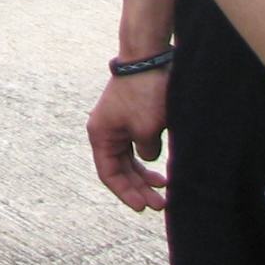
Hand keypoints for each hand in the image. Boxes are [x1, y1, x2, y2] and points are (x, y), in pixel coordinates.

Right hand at [86, 68, 171, 210]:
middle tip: (160, 203)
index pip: (109, 174)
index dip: (126, 192)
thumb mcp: (146, 129)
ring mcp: (118, 124)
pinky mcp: (131, 117)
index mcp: (101, 135)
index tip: (144, 206)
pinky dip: (149, 159)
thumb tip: (149, 158)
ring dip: (145, 176)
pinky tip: (163, 169)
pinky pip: (138, 146)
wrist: (148, 57)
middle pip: (120, 169)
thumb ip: (146, 151)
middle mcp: (106, 131)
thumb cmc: (144, 92)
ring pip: (130, 159)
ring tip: (164, 189)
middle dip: (139, 188)